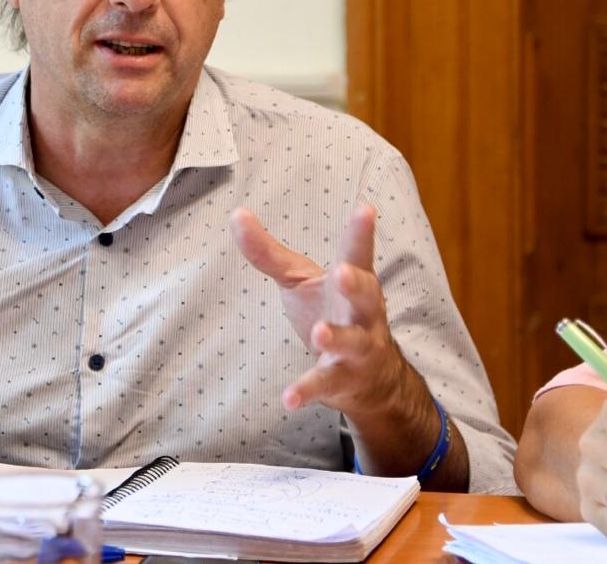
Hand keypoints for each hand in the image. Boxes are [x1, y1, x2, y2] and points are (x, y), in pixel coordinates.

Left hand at [230, 204, 411, 416]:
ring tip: (318, 334)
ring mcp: (358, 349)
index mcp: (353, 283)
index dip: (361, 232)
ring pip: (354, 342)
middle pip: (368, 296)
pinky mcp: (343, 380)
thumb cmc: (330, 312)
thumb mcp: (299, 279)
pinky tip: (288, 398)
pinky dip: (307, 390)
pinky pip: (327, 384)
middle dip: (356, 285)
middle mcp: (363, 314)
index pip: (358, 254)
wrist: (370, 378)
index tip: (365, 208)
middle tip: (342, 272)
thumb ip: (268, 251)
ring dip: (336, 337)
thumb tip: (235, 213)